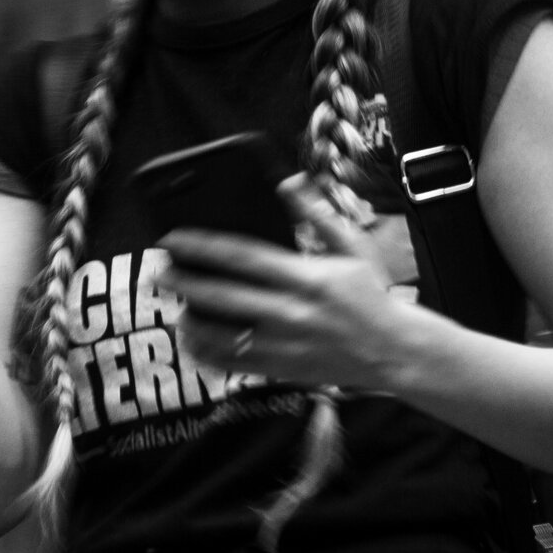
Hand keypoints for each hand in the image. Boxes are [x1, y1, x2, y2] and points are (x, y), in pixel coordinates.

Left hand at [164, 177, 441, 392]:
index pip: (242, 257)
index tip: (173, 239)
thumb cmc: (372, 295)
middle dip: (184, 283)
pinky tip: (194, 341)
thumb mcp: (353, 246)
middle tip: (159, 273)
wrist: (393, 352)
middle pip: (223, 296)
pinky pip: (232, 364)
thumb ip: (318, 214)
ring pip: (222, 336)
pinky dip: (207, 354)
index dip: (203, 246)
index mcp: (306, 277)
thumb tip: (288, 182)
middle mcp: (290, 312)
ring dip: (191, 322)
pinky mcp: (281, 370)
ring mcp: (283, 345)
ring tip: (173, 308)